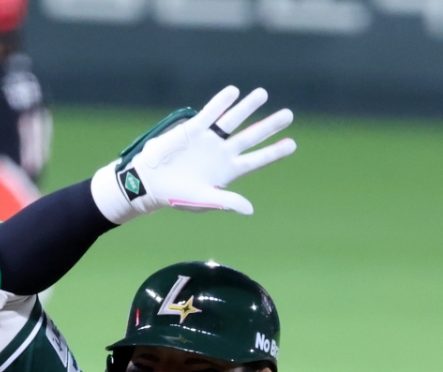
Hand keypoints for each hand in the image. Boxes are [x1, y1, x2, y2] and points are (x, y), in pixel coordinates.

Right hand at [91, 86, 295, 224]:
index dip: (274, 152)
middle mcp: (222, 153)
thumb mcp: (203, 200)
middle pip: (251, 136)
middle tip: (289, 115)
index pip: (257, 160)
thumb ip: (227, 201)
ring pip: (233, 120)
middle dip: (269, 126)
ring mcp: (209, 140)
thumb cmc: (177, 196)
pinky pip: (209, 113)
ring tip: (263, 94)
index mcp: (228, 171)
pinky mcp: (192, 130)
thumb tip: (250, 210)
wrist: (150, 183)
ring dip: (248, 107)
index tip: (292, 144)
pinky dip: (221, 103)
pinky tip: (234, 92)